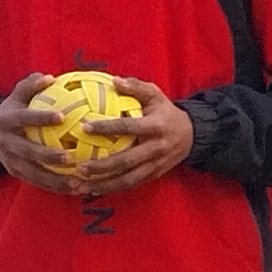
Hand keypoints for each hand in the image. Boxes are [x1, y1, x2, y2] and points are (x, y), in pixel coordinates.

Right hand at [0, 74, 88, 195]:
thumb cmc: (12, 111)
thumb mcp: (16, 96)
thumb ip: (30, 85)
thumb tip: (50, 77)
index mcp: (5, 121)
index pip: (23, 119)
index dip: (41, 118)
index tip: (62, 116)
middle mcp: (6, 143)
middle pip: (27, 151)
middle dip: (47, 155)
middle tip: (70, 156)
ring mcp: (10, 161)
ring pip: (33, 173)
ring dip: (56, 180)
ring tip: (78, 182)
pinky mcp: (17, 174)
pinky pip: (38, 183)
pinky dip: (57, 187)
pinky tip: (78, 190)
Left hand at [60, 76, 195, 197]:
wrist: (192, 135)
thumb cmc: (166, 112)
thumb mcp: (156, 95)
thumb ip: (136, 87)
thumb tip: (114, 81)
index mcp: (156, 126)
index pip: (129, 127)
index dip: (107, 128)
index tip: (85, 127)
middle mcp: (156, 148)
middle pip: (127, 161)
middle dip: (102, 166)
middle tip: (80, 167)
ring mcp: (155, 165)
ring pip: (128, 179)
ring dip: (104, 184)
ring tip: (81, 185)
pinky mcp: (153, 175)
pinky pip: (130, 185)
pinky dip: (111, 189)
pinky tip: (92, 190)